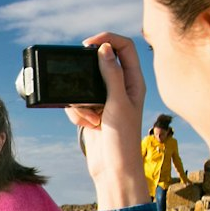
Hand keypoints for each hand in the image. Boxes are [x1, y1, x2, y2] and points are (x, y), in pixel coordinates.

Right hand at [65, 35, 150, 210]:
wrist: (113, 170)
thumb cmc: (123, 140)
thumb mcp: (118, 103)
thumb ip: (111, 74)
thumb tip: (104, 49)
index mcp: (134, 82)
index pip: (124, 47)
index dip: (107, 40)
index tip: (88, 45)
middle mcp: (120, 88)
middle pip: (101, 62)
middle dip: (87, 71)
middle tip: (77, 74)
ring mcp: (104, 101)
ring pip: (83, 84)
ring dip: (80, 99)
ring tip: (91, 117)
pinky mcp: (91, 113)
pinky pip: (75, 102)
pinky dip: (76, 113)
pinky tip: (87, 126)